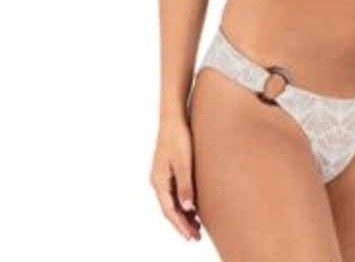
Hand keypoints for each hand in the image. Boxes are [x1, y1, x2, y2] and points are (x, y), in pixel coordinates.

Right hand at [150, 120, 201, 241]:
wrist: (174, 118)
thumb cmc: (178, 138)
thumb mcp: (184, 163)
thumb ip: (185, 186)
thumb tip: (187, 209)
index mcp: (159, 181)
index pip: (169, 211)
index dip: (180, 225)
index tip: (191, 237)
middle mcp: (158, 181)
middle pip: (169, 209)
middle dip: (182, 224)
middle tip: (196, 237)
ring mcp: (162, 175)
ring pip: (172, 202)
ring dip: (183, 215)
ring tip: (196, 227)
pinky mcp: (168, 169)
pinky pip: (174, 192)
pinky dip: (182, 203)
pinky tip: (193, 207)